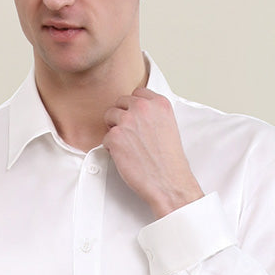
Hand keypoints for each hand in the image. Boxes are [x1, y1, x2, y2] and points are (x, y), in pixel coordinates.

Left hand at [103, 88, 202, 218]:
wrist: (168, 182)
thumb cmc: (169, 160)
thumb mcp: (168, 126)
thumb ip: (153, 114)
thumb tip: (136, 111)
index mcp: (159, 103)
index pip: (138, 92)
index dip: (134, 107)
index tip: (136, 118)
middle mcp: (143, 108)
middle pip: (120, 102)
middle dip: (121, 117)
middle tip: (131, 135)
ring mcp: (128, 121)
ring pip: (109, 116)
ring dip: (115, 130)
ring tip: (128, 146)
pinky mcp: (115, 136)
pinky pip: (105, 137)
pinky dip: (112, 148)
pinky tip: (126, 157)